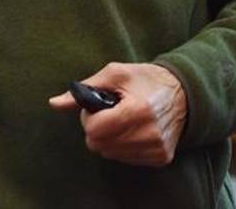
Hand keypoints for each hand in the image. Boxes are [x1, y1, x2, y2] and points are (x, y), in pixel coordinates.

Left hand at [49, 62, 187, 166]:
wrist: (182, 92)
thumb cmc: (144, 79)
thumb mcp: (114, 74)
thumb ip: (84, 89)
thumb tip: (53, 104)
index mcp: (137, 110)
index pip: (95, 130)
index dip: (89, 118)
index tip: (97, 107)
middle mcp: (149, 133)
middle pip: (100, 145)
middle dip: (97, 129)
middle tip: (109, 113)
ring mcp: (157, 148)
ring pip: (111, 155)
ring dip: (109, 139)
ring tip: (122, 120)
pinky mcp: (161, 158)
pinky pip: (126, 160)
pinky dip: (123, 146)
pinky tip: (132, 130)